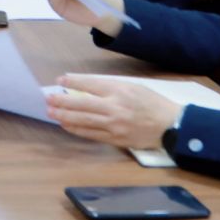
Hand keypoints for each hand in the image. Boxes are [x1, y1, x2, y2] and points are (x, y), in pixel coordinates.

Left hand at [45, 75, 181, 149]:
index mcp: (120, 91)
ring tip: (52, 112)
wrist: (171, 125)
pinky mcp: (116, 139)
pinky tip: (67, 125)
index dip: (73, 82)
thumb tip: (85, 86)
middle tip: (48, 98)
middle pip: (82, 104)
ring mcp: (114, 125)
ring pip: (83, 120)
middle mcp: (115, 108)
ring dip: (65, 116)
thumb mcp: (133, 86)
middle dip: (62, 101)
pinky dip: (77, 129)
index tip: (60, 80)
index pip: (90, 84)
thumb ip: (109, 86)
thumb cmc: (151, 103)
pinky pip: (91, 134)